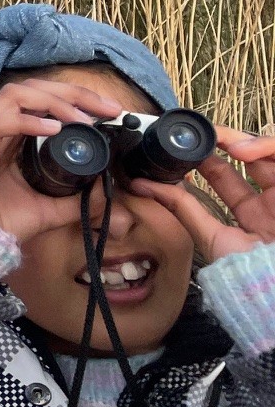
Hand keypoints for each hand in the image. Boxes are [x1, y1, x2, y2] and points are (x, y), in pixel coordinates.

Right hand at [0, 78, 129, 248]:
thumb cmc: (4, 220)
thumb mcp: (52, 207)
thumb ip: (79, 197)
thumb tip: (107, 185)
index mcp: (11, 132)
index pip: (43, 98)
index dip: (77, 97)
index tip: (111, 110)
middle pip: (33, 88)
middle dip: (73, 92)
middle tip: (106, 108)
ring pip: (16, 95)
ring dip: (53, 102)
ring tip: (80, 119)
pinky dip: (28, 121)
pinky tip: (53, 129)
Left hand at [130, 127, 274, 259]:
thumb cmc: (248, 271)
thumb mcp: (211, 236)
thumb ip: (183, 208)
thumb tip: (143, 185)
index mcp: (251, 215)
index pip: (225, 176)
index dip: (207, 157)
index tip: (184, 146)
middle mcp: (270, 202)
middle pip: (246, 156)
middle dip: (222, 139)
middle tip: (200, 134)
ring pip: (267, 151)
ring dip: (241, 139)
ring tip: (220, 140)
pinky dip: (263, 145)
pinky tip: (241, 150)